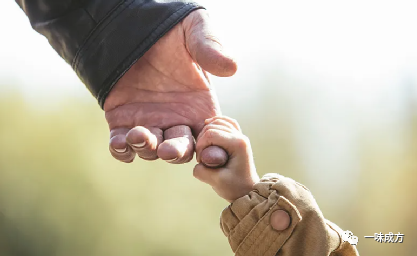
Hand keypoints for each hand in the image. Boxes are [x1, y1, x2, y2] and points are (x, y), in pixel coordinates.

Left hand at [104, 10, 236, 163]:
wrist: (133, 26)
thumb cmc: (170, 28)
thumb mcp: (194, 30)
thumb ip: (211, 48)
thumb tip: (232, 67)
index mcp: (199, 107)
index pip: (210, 137)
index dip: (212, 148)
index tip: (210, 152)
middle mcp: (176, 120)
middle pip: (181, 149)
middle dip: (176, 153)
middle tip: (168, 150)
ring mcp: (150, 123)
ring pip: (151, 149)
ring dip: (146, 148)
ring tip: (138, 135)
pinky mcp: (123, 121)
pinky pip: (123, 144)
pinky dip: (122, 149)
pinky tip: (120, 143)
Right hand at [193, 116, 259, 201]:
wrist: (248, 192)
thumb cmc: (235, 188)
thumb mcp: (216, 182)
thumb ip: (201, 171)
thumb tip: (198, 161)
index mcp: (238, 144)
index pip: (211, 134)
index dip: (200, 146)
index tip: (200, 161)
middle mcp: (241, 137)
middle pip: (213, 126)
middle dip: (202, 139)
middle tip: (202, 157)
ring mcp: (240, 136)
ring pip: (219, 121)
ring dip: (206, 131)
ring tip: (203, 147)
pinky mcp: (237, 138)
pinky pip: (226, 122)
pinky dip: (215, 123)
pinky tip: (207, 127)